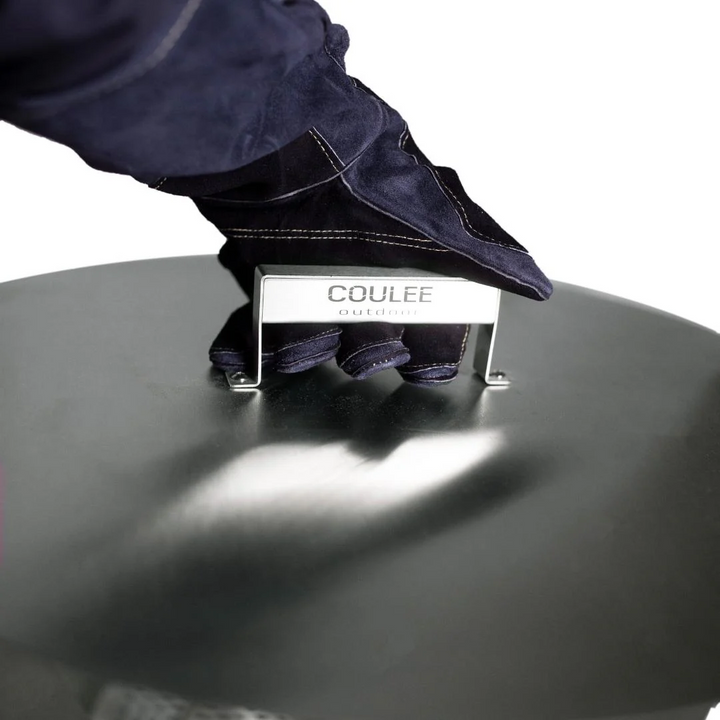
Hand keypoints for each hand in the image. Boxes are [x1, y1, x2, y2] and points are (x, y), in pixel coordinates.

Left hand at [166, 27, 551, 384]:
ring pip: (318, 343)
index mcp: (412, 270)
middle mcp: (369, 278)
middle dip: (366, 354)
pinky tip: (240, 354)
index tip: (420, 366)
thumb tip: (535, 283)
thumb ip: (485, 256)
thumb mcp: (432, 223)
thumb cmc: (364, 183)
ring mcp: (317, 281)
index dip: (430, 357)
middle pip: (373, 347)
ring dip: (306, 349)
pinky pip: (263, 328)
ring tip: (296, 336)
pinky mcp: (271, 280)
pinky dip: (250, 343)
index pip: (433, 332)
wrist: (286, 152)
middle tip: (356, 346)